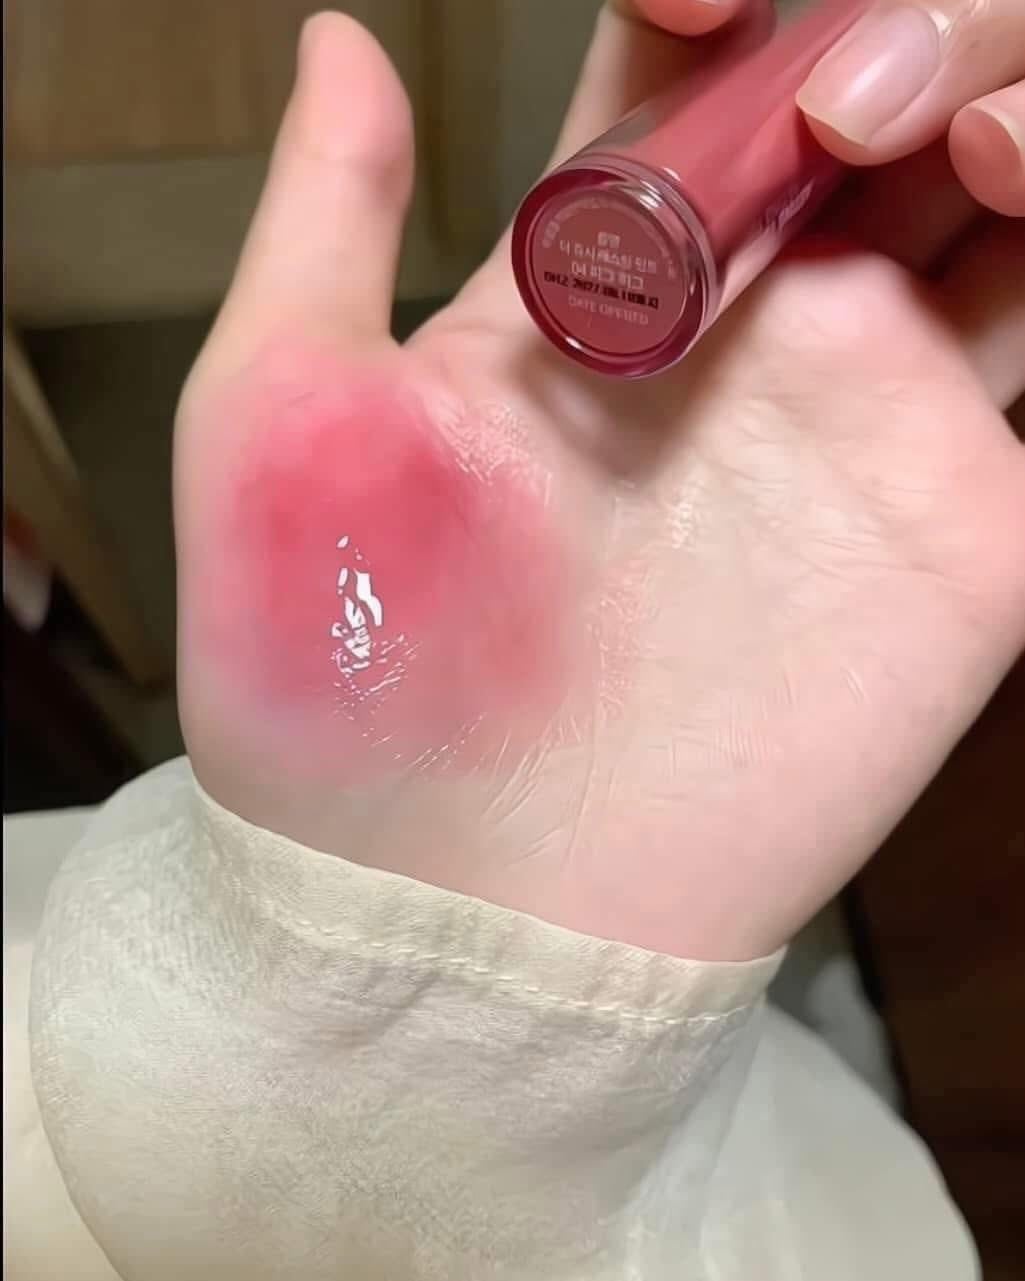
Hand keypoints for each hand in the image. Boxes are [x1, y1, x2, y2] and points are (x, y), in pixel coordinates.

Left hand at [175, 5, 1024, 960]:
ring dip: (1002, 104)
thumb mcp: (277, 422)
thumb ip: (325, 222)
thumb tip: (339, 33)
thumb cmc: (330, 682)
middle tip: (840, 100)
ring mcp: (863, 425)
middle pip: (874, 99)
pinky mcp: (961, 535)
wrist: (450, 911)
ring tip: (944, 131)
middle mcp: (744, 333)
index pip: (695, 70)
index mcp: (593, 282)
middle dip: (893, 34)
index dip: (716, 0)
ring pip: (996, 201)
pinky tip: (1022, 195)